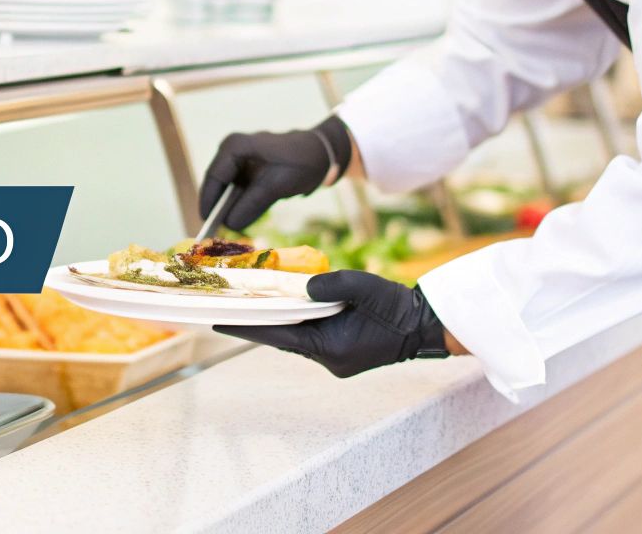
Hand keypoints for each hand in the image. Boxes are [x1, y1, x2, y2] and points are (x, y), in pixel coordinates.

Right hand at [199, 116, 351, 230]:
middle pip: (217, 183)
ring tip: (226, 229)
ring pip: (226, 189)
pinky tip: (241, 219)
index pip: (214, 176)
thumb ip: (252, 203)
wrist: (322, 153)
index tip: (207, 225)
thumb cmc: (301, 162)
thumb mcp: (277, 184)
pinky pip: (238, 190)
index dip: (209, 202)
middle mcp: (232, 150)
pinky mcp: (247, 170)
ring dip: (228, 208)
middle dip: (217, 207)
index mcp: (235, 147)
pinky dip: (239, 204)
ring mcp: (239, 160)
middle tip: (215, 232)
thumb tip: (230, 224)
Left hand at [214, 270, 449, 377]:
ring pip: (294, 336)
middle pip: (282, 337)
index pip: (278, 335)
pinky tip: (283, 306)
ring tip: (249, 304)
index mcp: (331, 349)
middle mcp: (328, 358)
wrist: (423, 325)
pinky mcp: (339, 350)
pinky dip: (295, 321)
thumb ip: (333, 283)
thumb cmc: (396, 307)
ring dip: (276, 321)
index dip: (247, 326)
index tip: (218, 320)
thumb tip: (304, 285)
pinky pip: (308, 335)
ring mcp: (334, 357)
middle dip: (257, 322)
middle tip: (227, 307)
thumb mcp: (365, 287)